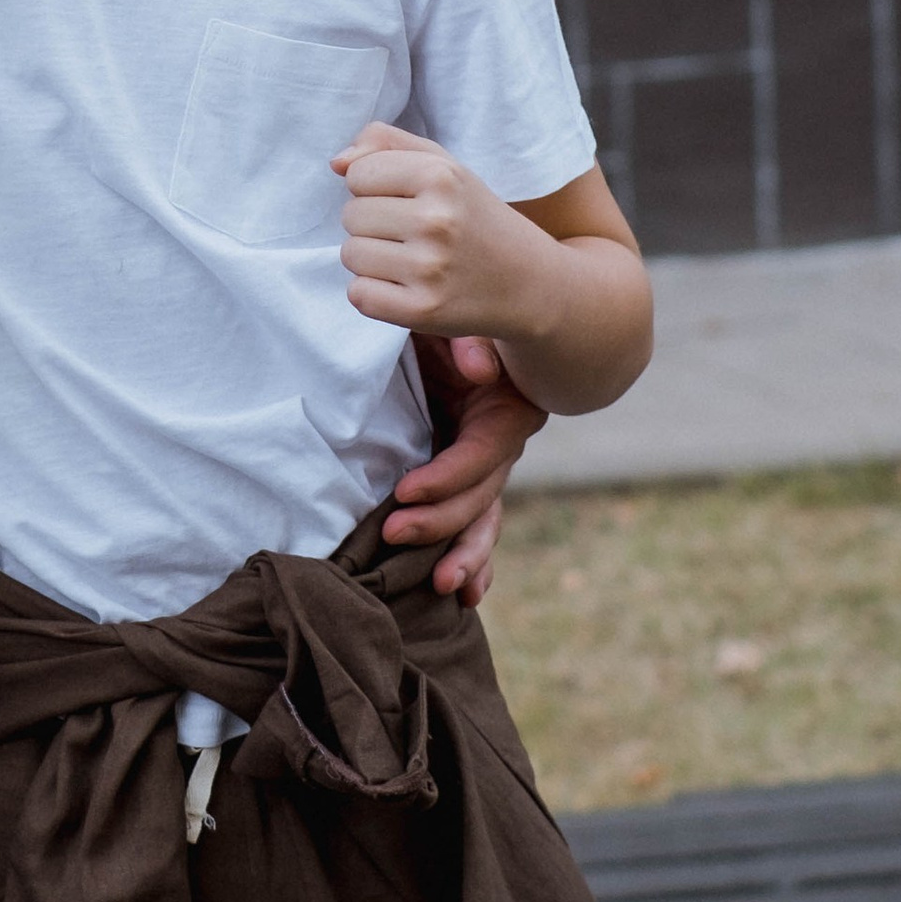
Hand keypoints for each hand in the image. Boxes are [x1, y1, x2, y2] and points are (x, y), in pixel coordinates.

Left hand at [331, 121, 539, 337]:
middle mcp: (436, 220)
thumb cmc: (475, 218)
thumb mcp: (444, 165)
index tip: (408, 201)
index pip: (356, 174)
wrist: (531, 283)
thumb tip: (336, 163)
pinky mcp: (423, 310)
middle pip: (350, 216)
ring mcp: (430, 268)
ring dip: (373, 260)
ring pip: (351, 255)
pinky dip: (375, 294)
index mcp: (440, 175)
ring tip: (413, 260)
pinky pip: (359, 294)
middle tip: (415, 235)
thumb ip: (386, 144)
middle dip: (374, 224)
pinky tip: (408, 287)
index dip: (375, 188)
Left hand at [386, 334, 547, 605]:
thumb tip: (480, 367)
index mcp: (508, 405)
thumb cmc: (438, 312)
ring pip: (483, 518)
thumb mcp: (449, 317)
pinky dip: (472, 557)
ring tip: (442, 588)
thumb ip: (468, 337)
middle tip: (392, 534)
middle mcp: (503, 440)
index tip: (404, 492)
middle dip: (441, 523)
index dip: (447, 477)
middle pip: (482, 495)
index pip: (483, 453)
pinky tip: (464, 595)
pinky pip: (474, 521)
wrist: (431, 306)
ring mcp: (484, 461)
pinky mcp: (463, 473)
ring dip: (464, 555)